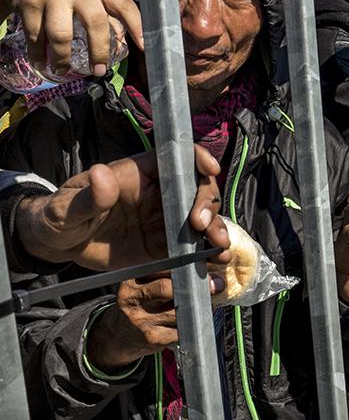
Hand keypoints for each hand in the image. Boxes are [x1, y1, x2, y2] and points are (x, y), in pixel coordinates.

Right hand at [0, 0, 142, 76]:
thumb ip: (103, 8)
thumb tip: (121, 41)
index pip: (123, 4)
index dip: (136, 25)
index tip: (144, 47)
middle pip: (95, 22)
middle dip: (99, 52)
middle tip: (99, 70)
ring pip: (61, 34)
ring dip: (63, 58)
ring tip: (63, 71)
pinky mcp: (29, 1)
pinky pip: (35, 35)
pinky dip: (37, 54)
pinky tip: (41, 63)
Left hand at [14, 146, 230, 270]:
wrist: (59, 246)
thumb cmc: (61, 215)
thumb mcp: (68, 205)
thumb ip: (89, 195)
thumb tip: (101, 175)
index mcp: (142, 172)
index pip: (179, 157)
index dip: (199, 159)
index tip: (210, 171)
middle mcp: (161, 193)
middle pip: (199, 189)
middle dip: (209, 204)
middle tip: (202, 225)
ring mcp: (166, 219)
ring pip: (203, 218)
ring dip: (217, 230)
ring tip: (219, 247)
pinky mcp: (166, 245)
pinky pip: (193, 247)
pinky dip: (208, 253)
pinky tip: (215, 262)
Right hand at [86, 271, 225, 371]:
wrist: (120, 335)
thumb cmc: (143, 303)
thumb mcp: (146, 283)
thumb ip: (169, 273)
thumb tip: (208, 265)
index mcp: (132, 278)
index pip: (160, 266)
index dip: (185, 264)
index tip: (205, 262)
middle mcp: (132, 297)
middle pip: (166, 288)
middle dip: (195, 286)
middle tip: (216, 284)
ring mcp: (140, 319)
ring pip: (178, 310)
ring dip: (200, 306)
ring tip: (209, 301)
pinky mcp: (152, 337)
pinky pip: (181, 329)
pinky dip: (194, 324)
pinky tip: (197, 319)